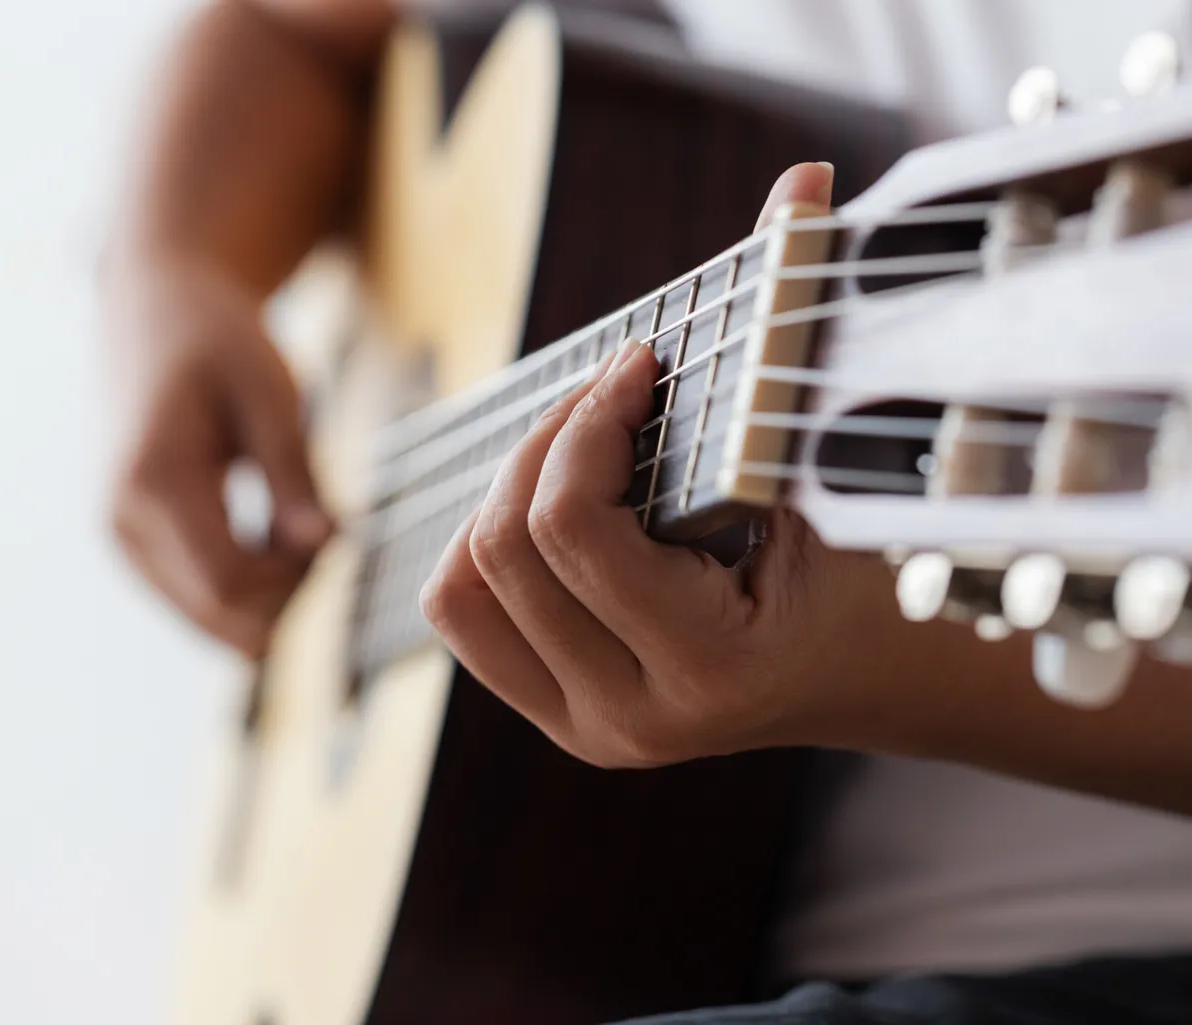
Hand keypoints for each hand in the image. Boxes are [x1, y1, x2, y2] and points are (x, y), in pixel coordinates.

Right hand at [104, 260, 332, 657]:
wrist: (158, 311)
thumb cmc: (220, 343)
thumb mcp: (271, 396)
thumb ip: (294, 476)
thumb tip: (325, 546)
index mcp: (154, 483)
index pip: (229, 585)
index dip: (297, 578)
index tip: (336, 531)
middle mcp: (124, 524)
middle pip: (220, 615)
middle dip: (287, 589)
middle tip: (324, 525)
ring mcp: (123, 541)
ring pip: (211, 618)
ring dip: (270, 588)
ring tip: (298, 521)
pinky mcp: (137, 546)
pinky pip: (201, 599)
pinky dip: (249, 579)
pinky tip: (273, 531)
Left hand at [421, 163, 912, 766]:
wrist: (887, 676)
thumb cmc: (878, 567)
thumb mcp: (838, 464)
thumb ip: (805, 331)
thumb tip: (798, 183)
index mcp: (709, 669)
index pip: (571, 529)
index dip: (590, 417)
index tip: (642, 363)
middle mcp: (632, 720)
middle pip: (500, 551)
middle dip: (545, 443)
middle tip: (609, 393)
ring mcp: (589, 728)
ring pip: (461, 591)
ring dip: (505, 495)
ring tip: (580, 451)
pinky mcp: (564, 715)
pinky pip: (468, 616)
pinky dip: (489, 546)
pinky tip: (557, 506)